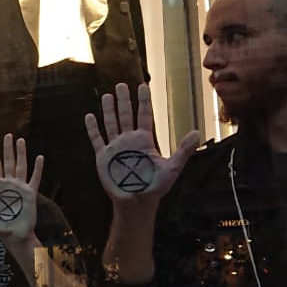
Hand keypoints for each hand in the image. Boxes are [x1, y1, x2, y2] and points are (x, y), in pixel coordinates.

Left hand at [0, 134, 41, 247]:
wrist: (13, 237)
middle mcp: (9, 185)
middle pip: (8, 162)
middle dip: (7, 149)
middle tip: (7, 135)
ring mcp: (20, 188)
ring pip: (21, 166)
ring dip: (21, 153)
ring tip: (20, 140)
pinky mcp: (30, 194)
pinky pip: (34, 179)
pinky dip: (37, 169)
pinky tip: (39, 158)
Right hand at [85, 83, 199, 204]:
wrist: (137, 201)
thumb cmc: (155, 186)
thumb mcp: (172, 167)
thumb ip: (183, 149)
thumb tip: (197, 132)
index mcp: (145, 140)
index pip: (144, 115)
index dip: (144, 101)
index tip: (143, 86)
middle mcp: (129, 140)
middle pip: (125, 115)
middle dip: (124, 100)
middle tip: (121, 85)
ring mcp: (115, 147)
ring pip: (111, 123)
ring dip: (109, 110)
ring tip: (107, 96)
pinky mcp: (103, 156)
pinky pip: (97, 139)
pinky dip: (93, 128)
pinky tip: (90, 116)